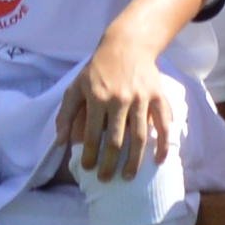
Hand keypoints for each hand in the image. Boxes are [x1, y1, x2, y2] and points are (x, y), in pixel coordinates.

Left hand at [63, 36, 185, 181]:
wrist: (127, 45)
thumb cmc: (98, 69)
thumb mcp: (76, 86)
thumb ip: (66, 114)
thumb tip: (61, 142)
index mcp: (98, 98)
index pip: (93, 135)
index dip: (90, 155)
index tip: (88, 169)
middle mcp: (120, 99)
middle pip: (116, 141)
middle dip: (109, 164)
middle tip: (105, 180)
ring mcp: (141, 98)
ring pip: (139, 136)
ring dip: (134, 161)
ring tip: (127, 177)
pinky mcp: (158, 96)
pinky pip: (163, 123)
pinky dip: (163, 143)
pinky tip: (159, 160)